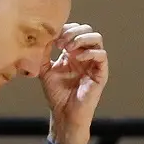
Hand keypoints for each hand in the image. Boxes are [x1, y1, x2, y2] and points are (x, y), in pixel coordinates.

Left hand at [40, 23, 107, 143]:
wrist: (63, 113)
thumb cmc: (56, 94)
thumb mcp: (45, 70)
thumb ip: (44, 53)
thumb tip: (42, 35)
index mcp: (73, 52)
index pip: (75, 30)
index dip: (65, 29)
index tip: (53, 39)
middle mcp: (85, 55)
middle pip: (87, 30)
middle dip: (73, 32)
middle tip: (61, 43)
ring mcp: (94, 63)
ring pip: (97, 38)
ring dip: (81, 38)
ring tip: (68, 48)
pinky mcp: (101, 73)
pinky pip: (101, 55)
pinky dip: (89, 52)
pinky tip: (76, 58)